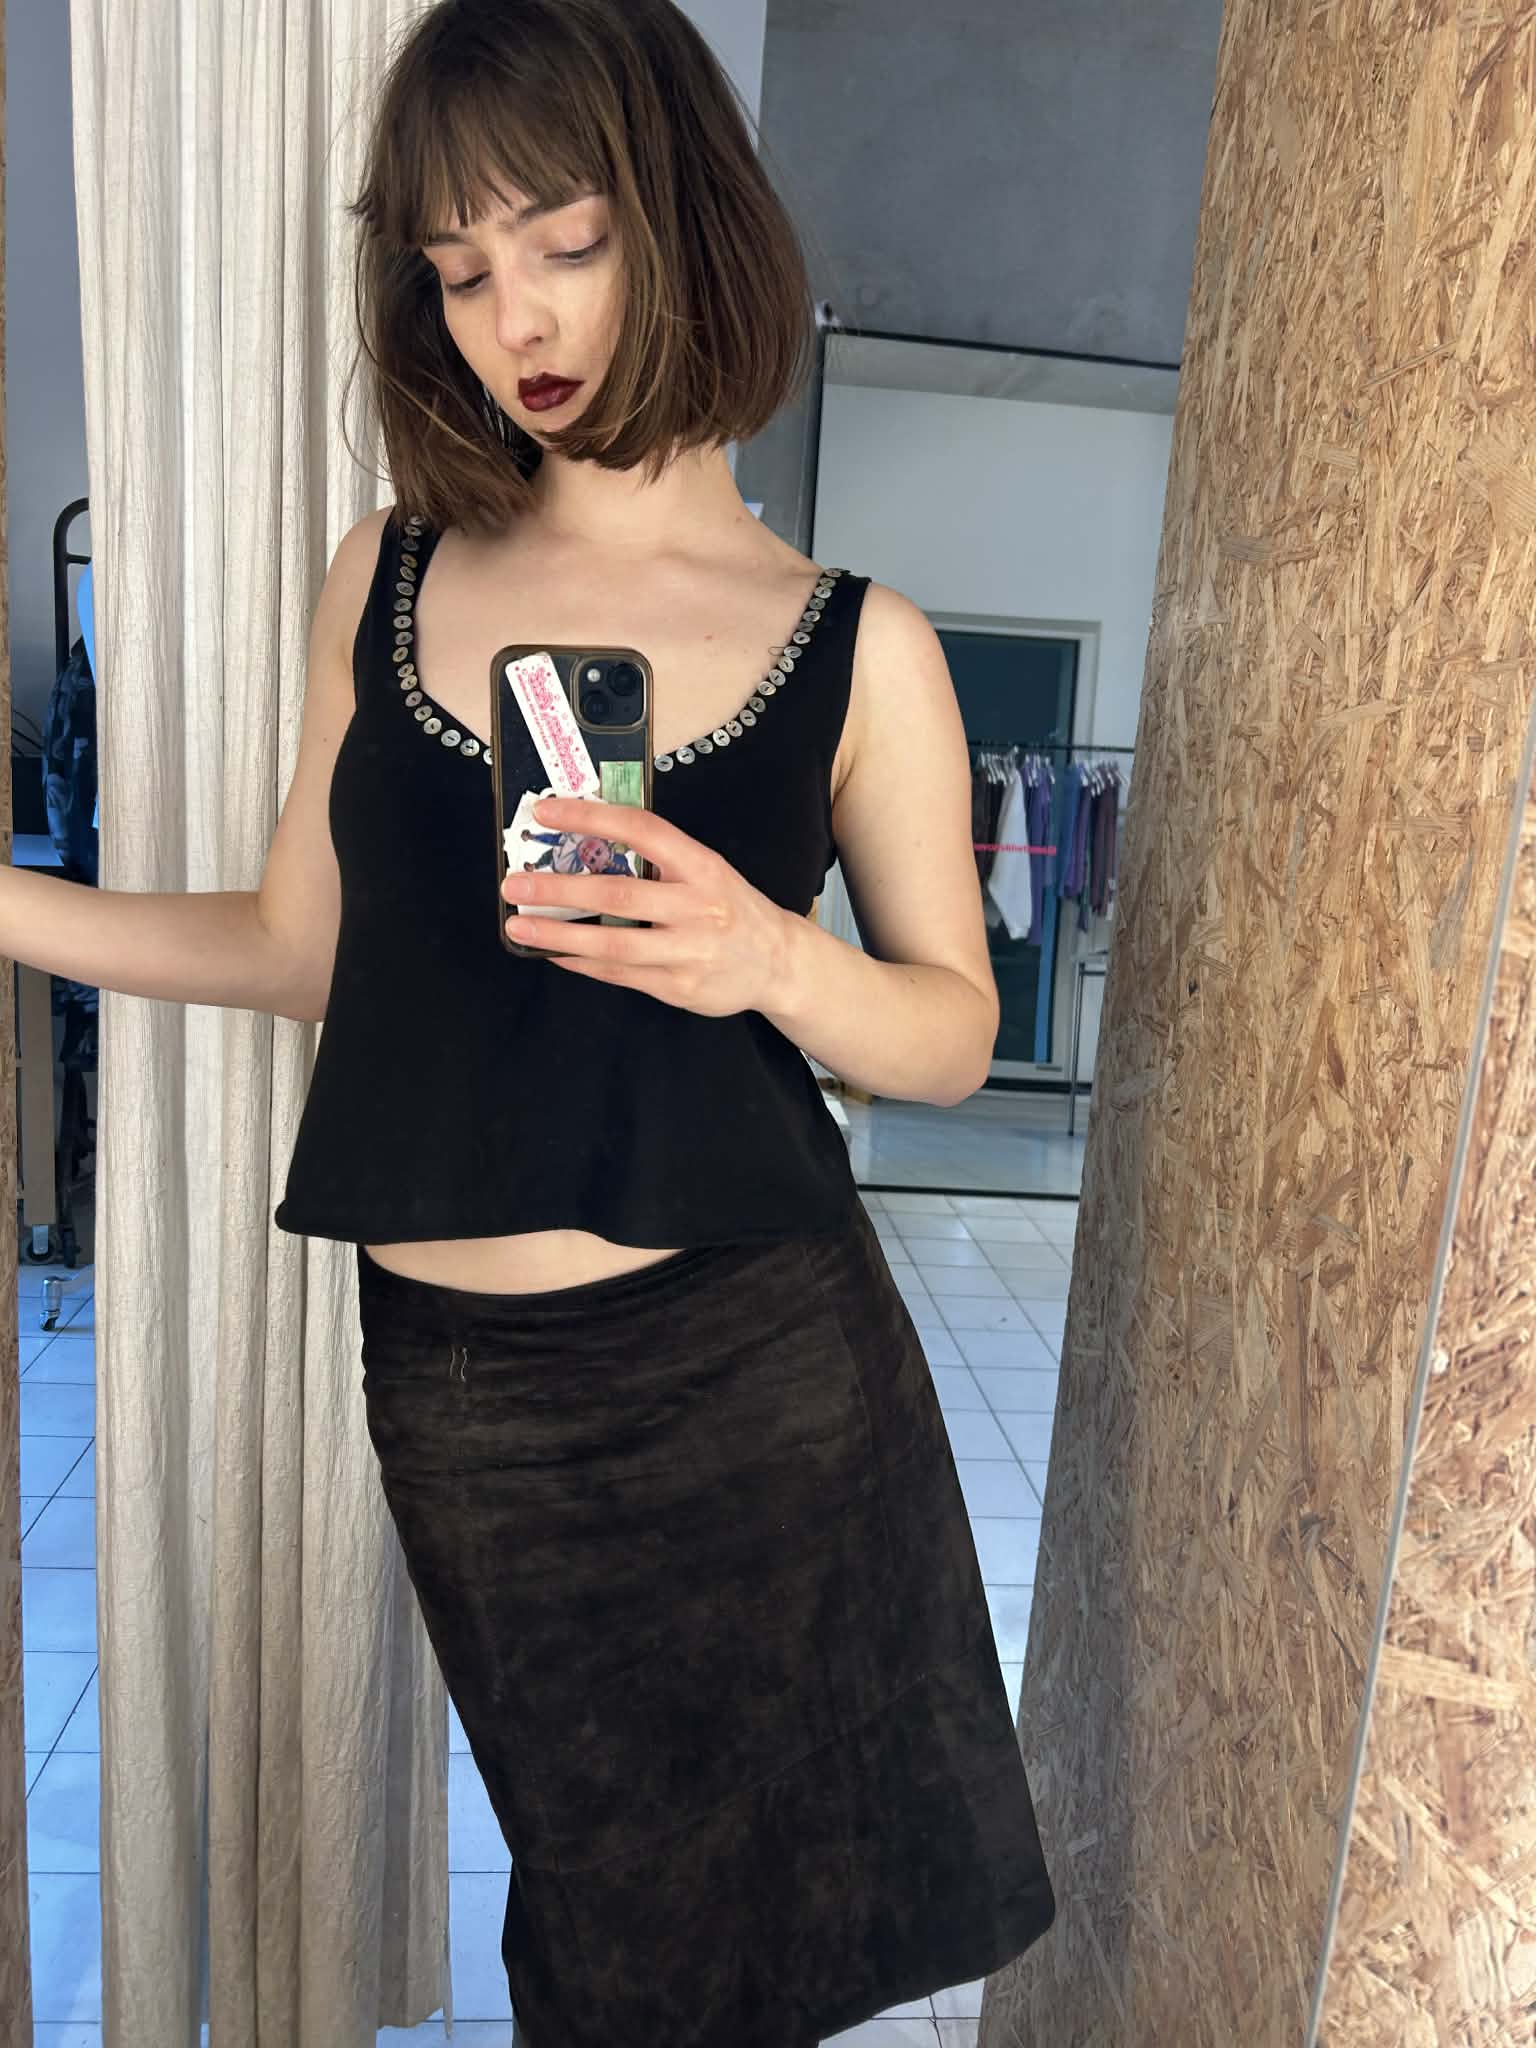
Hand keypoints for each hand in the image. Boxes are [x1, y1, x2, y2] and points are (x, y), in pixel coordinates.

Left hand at [500, 796, 797, 1017]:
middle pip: (617, 894)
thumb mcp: (705, 871)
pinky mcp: (680, 988)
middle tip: (515, 884)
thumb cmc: (729, 907)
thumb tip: (585, 843)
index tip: (547, 812)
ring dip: (558, 935)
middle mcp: (698, 907)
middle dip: (559, 889)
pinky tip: (554, 952)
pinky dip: (580, 963)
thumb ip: (657, 860)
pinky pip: (619, 974)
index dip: (591, 817)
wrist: (777, 962)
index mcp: (702, 865)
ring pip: (612, 944)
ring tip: (519, 926)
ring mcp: (689, 952)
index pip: (642, 830)